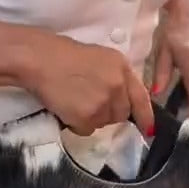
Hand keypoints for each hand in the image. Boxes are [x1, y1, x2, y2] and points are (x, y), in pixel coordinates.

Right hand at [22, 34, 153, 137]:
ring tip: (75, 101)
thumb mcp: (100, 59)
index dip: (145, 117)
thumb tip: (124, 102)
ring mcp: (104, 103)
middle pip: (121, 114)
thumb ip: (116, 78)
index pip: (141, 98)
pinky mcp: (88, 117)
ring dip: (92, 118)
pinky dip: (77, 124)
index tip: (148, 131)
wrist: (40, 60)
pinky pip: (88, 130)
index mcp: (122, 68)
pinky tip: (67, 108)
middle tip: (88, 100)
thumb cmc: (64, 56)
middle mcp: (118, 86)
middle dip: (109, 112)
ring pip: (104, 123)